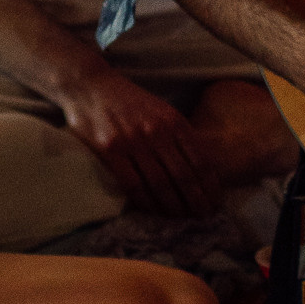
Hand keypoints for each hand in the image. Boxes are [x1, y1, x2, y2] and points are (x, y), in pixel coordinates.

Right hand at [54, 59, 224, 215]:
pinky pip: (132, 184)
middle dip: (196, 201)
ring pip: (160, 183)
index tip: (215, 201)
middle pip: (183, 175)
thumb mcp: (159, 108)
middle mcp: (157, 131)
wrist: (89, 85)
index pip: (200, 159)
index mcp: (173, 120)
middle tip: (203, 217)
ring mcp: (133, 141)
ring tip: (180, 219)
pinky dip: (145, 201)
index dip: (211, 185)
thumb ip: (177, 132)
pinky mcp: (110, 150)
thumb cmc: (126, 100)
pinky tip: (151, 211)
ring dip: (172, 206)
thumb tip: (198, 163)